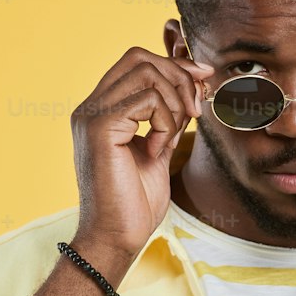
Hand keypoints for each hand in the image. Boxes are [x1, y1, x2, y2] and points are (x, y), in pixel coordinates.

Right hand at [70, 47, 214, 259]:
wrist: (116, 238)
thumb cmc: (135, 203)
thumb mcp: (161, 148)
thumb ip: (170, 115)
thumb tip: (195, 80)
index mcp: (101, 109)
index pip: (136, 61)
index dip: (175, 64)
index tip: (204, 79)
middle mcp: (91, 106)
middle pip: (140, 57)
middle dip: (179, 78)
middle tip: (196, 111)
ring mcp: (91, 114)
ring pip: (147, 74)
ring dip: (174, 104)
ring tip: (170, 140)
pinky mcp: (99, 127)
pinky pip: (147, 99)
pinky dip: (164, 122)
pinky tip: (156, 151)